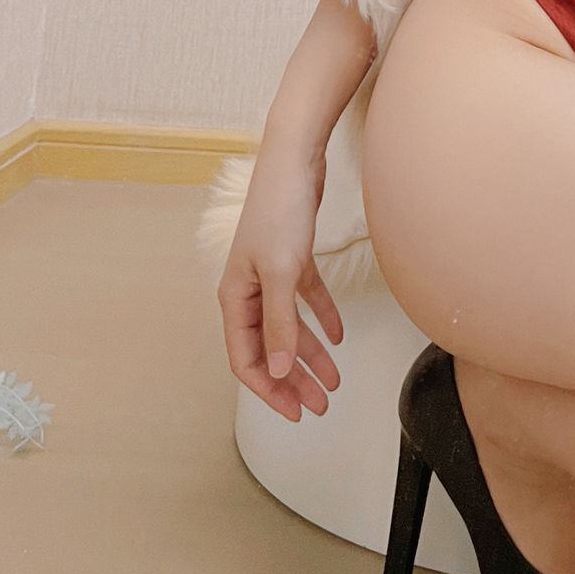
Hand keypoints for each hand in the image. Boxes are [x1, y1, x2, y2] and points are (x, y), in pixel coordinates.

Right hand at [217, 143, 344, 421]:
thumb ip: (279, 324)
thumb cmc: (280, 212)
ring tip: (334, 382)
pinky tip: (339, 337)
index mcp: (236, 299)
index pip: (246, 360)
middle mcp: (249, 292)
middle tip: (319, 407)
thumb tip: (276, 372)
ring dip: (310, 356)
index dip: (269, 391)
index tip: (296, 413)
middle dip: (293, 381)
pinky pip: (306, 300)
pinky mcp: (293, 259)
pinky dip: (322, 318)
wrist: (295, 160)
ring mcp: (271, 276)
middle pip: (269, 350)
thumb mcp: (281, 272)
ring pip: (290, 328)